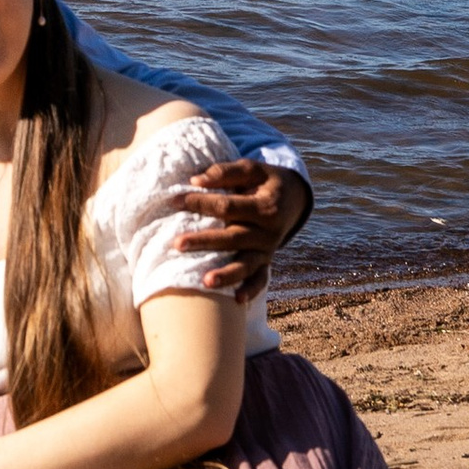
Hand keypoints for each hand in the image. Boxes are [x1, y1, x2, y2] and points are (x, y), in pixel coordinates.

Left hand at [171, 157, 305, 294]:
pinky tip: (236, 300)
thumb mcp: (252, 169)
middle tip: (177, 244)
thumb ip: (226, 172)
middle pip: (233, 238)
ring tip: (205, 282)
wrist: (294, 198)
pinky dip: (251, 290)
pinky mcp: (267, 261)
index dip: (201, 202)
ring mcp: (268, 249)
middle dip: (205, 241)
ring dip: (226, 274)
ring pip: (247, 264)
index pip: (228, 206)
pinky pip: (261, 279)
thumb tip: (196, 180)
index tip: (175, 201)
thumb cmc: (265, 181)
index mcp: (265, 206)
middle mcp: (269, 231)